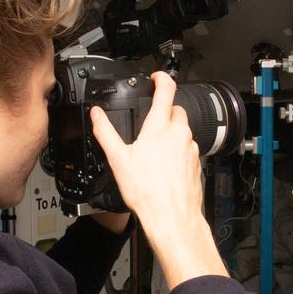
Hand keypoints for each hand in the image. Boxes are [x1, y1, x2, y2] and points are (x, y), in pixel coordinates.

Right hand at [89, 72, 226, 288]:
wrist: (172, 217)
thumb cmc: (147, 192)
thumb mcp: (118, 160)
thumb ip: (106, 133)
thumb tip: (96, 115)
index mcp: (159, 127)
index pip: (166, 90)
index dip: (161, 78)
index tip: (156, 77)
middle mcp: (179, 133)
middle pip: (176, 109)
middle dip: (165, 109)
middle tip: (150, 120)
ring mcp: (190, 148)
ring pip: (183, 129)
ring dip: (171, 131)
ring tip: (154, 149)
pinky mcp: (196, 162)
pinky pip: (188, 147)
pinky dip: (178, 149)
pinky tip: (165, 165)